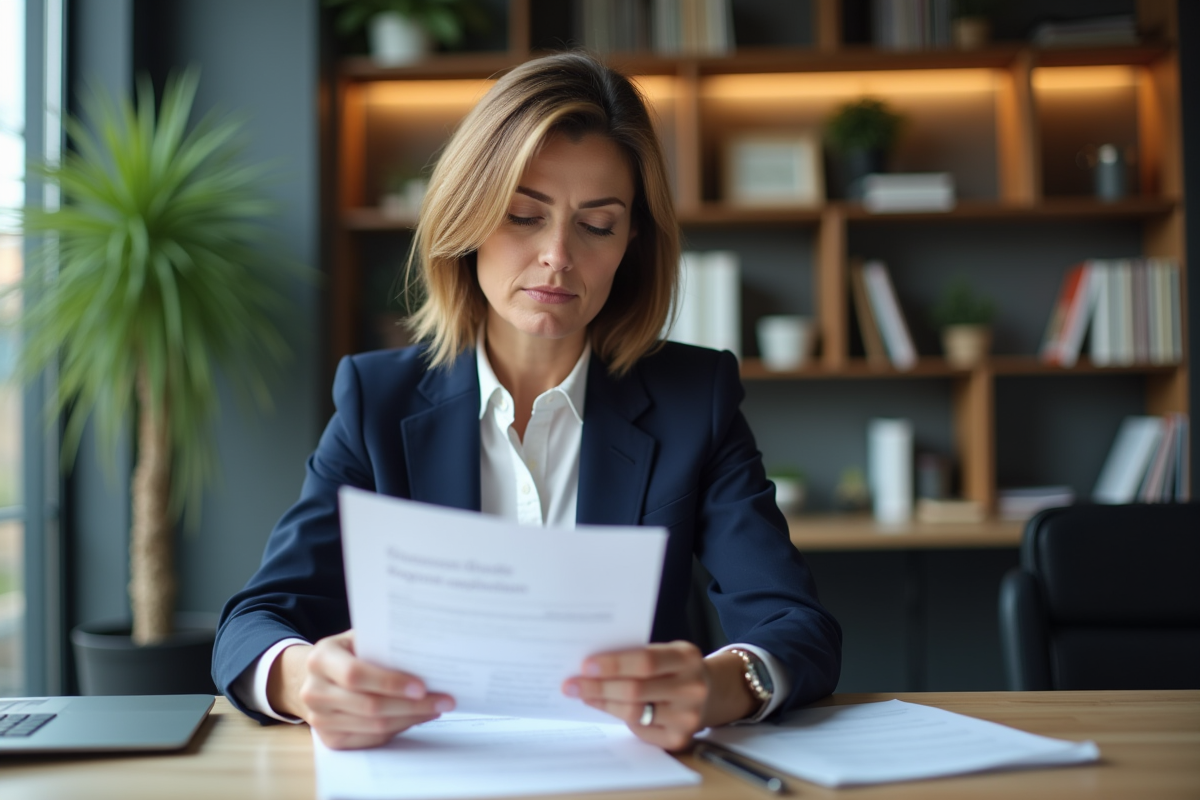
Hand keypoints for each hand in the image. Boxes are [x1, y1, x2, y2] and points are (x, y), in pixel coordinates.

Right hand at [268, 629, 454, 749]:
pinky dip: (399, 728)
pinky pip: (372, 739)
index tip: (422, 686)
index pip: (355, 675)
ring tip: (436, 708)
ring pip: (374, 726)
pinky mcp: (331, 739)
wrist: (314, 678)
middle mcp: (314, 691)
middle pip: (369, 706)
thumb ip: (382, 645)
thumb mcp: (358, 639)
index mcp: (320, 659)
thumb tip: (425, 657)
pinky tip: (417, 717)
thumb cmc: (347, 654)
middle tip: (444, 700)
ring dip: (411, 718)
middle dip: (412, 705)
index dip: (390, 682)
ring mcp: (320, 719)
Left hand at [561, 641, 709, 750]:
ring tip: (584, 695)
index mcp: (687, 658)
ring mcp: (688, 717)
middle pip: (635, 690)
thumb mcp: (666, 652)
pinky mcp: (679, 739)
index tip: (585, 665)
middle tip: (571, 684)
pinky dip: (620, 718)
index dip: (613, 664)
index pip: (645, 661)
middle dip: (598, 687)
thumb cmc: (675, 668)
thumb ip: (637, 656)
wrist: (710, 692)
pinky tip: (607, 708)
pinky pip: (639, 730)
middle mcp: (692, 688)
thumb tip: (591, 666)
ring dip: (603, 703)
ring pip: (633, 713)